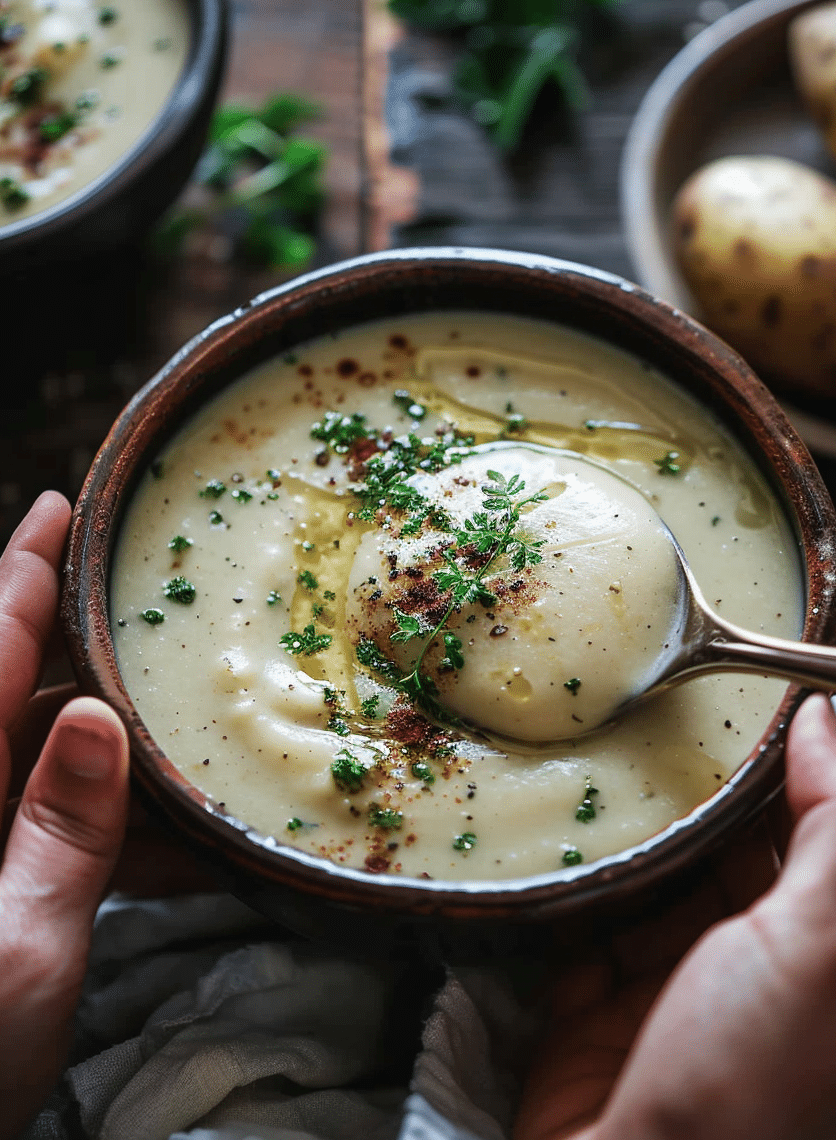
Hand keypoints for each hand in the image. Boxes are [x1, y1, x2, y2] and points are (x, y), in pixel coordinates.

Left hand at [0, 492, 128, 1138]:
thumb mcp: (16, 949)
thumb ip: (58, 830)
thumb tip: (92, 720)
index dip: (19, 573)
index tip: (59, 505)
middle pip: (20, 696)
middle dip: (94, 660)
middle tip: (163, 622)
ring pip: (48, 764)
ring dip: (124, 761)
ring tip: (198, 756)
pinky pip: (55, 829)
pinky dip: (116, 831)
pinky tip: (181, 854)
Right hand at [515, 695, 835, 1139]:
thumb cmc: (746, 1080)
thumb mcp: (820, 943)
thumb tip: (826, 718)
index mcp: (826, 954)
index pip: (808, 829)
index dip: (775, 761)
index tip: (730, 690)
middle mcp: (751, 968)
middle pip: (721, 849)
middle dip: (689, 785)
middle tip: (646, 703)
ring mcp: (669, 989)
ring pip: (650, 879)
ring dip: (625, 828)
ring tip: (593, 746)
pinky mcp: (593, 1006)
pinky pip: (583, 919)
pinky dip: (571, 880)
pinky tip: (551, 826)